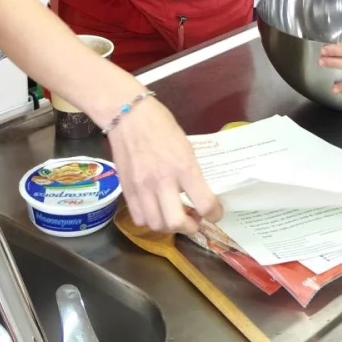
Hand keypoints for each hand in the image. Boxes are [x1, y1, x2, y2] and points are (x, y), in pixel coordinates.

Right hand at [106, 95, 221, 234]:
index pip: (205, 204)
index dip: (215, 214)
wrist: (127, 114)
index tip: (215, 212)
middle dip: (190, 227)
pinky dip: (150, 220)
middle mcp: (162, 180)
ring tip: (172, 214)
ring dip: (168, 225)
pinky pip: (139, 218)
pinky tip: (155, 209)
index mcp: (183, 166)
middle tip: (193, 218)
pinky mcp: (126, 188)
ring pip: (156, 225)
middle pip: (176, 222)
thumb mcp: (185, 145)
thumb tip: (198, 193)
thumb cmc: (160, 124)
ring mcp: (141, 186)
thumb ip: (191, 171)